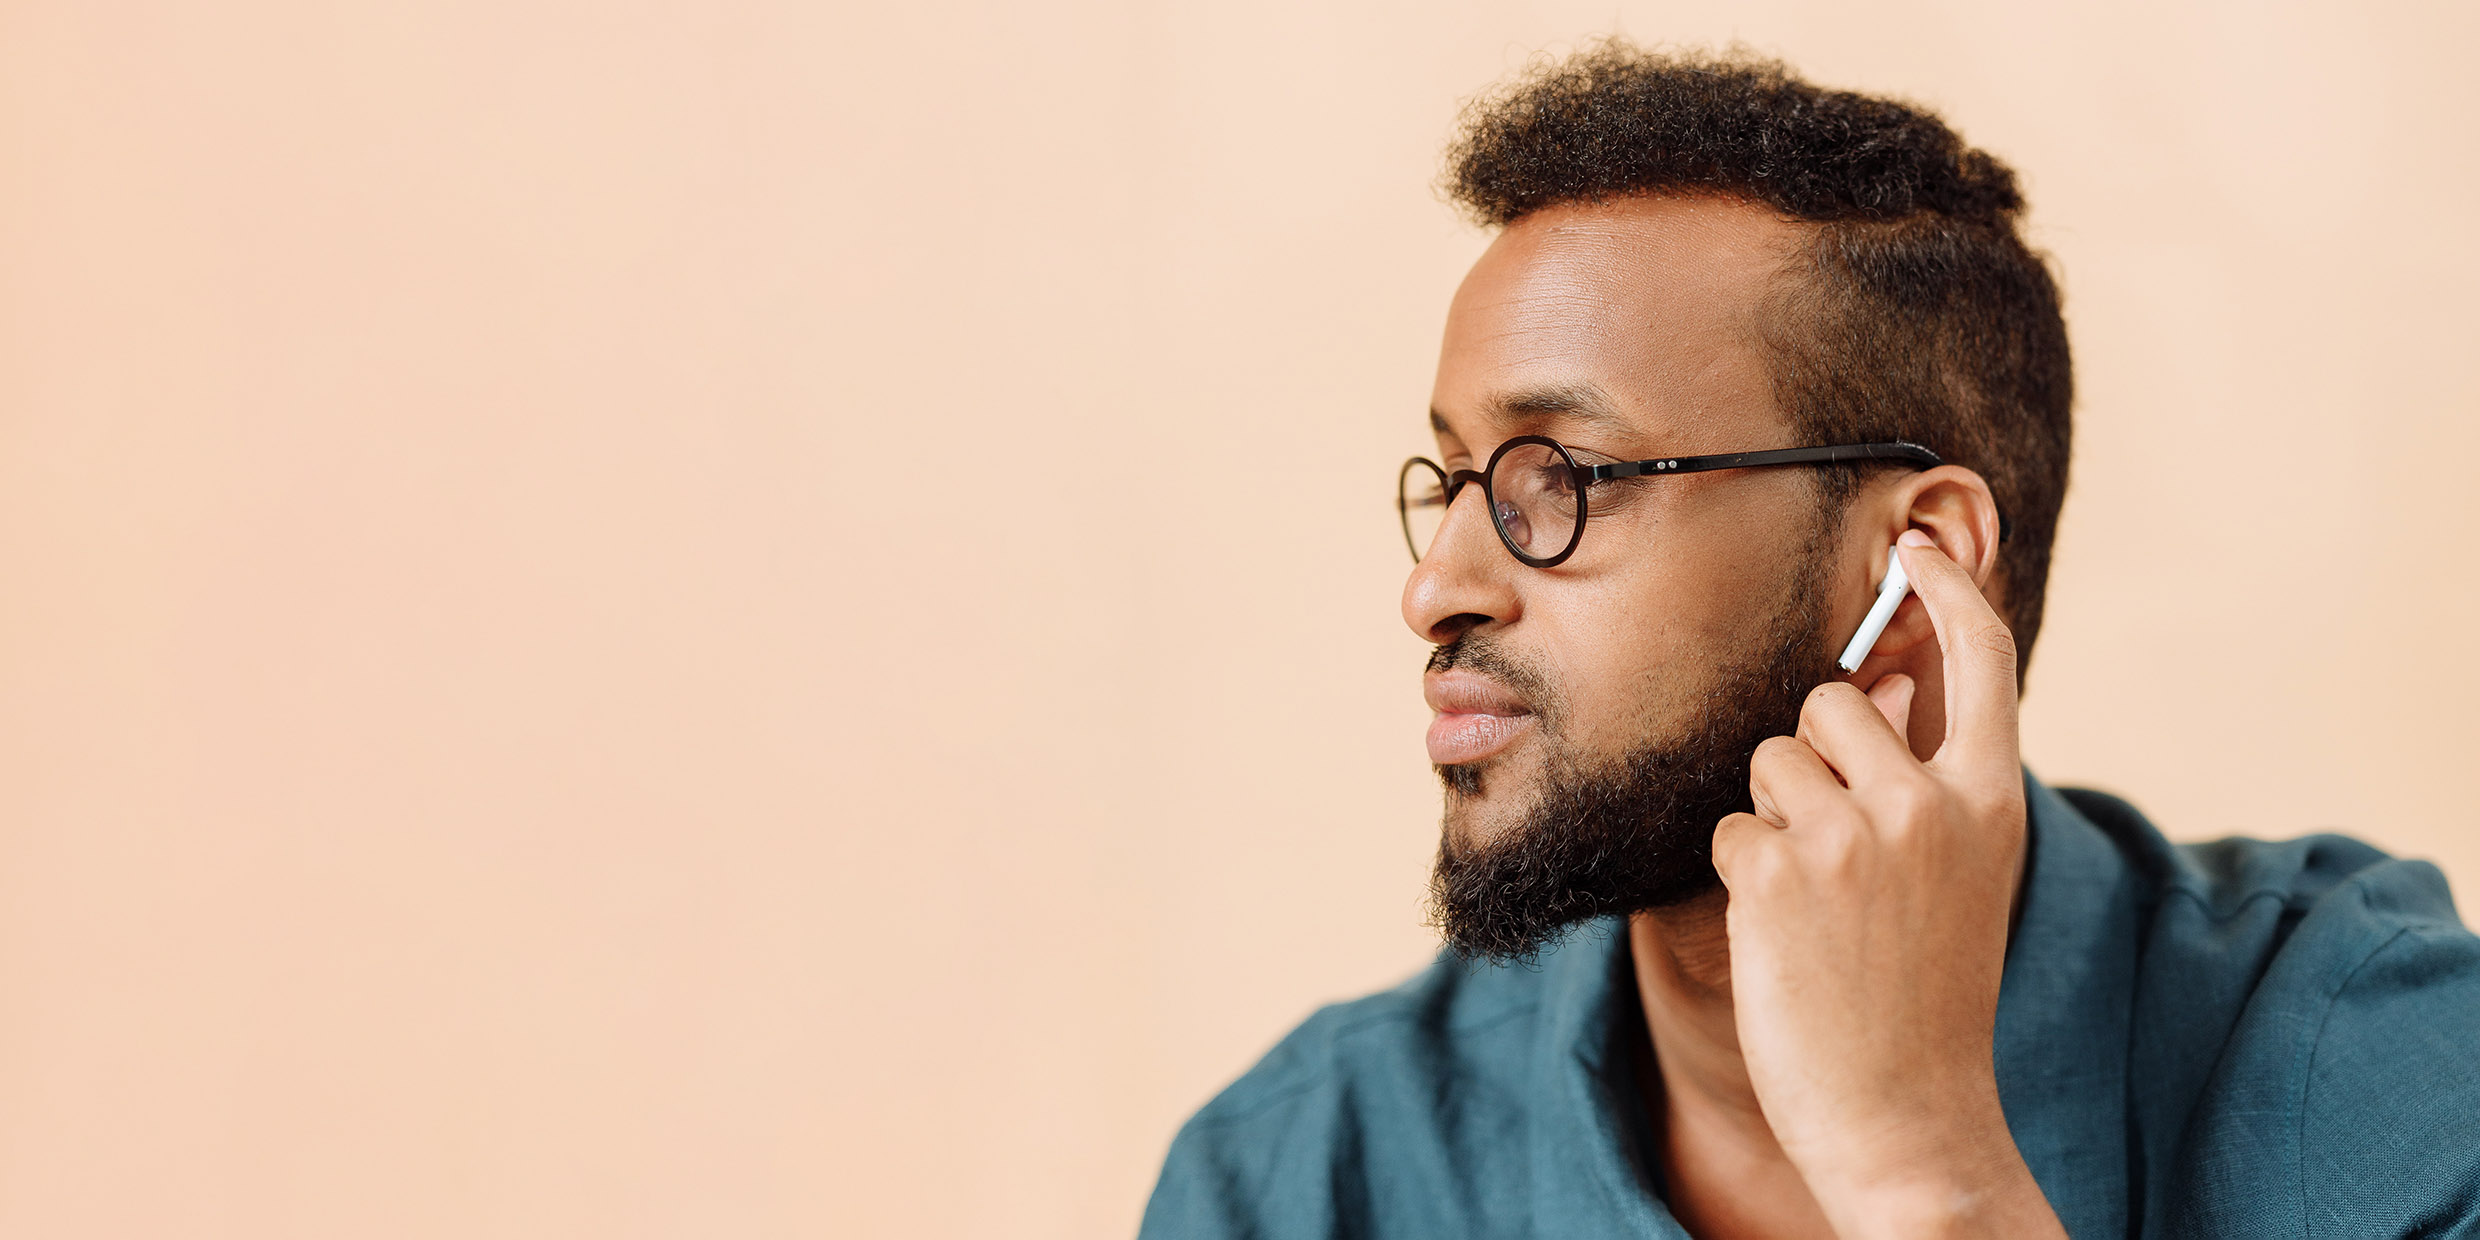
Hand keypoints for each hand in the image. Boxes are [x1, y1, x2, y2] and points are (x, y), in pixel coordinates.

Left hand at [1709, 530, 2063, 1239]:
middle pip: (1832, 701)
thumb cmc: (1923, 994)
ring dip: (1773, 817)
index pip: (1983, 662)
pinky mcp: (1776, 872)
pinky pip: (1729, 829)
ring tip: (1816, 905)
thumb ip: (1924, 780)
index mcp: (1990, 801)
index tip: (1922, 542)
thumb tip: (1873, 686)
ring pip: (1769, 759)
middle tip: (1838, 855)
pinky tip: (1784, 938)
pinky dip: (1741, 876)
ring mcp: (1851, 836)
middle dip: (1813, 756)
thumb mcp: (1957, 877)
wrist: (1907, 1117)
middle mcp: (1928, 804)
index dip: (1952, 591)